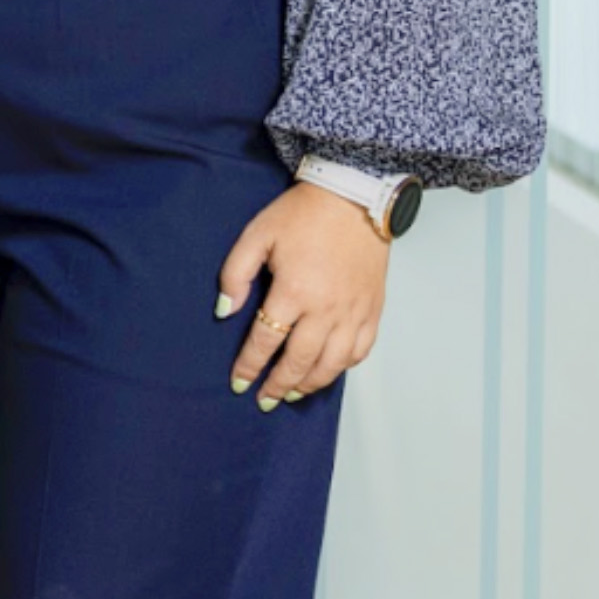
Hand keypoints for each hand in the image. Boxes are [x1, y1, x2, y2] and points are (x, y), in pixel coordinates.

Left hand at [218, 183, 389, 410]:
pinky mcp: (373, 311)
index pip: (267, 340)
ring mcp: (353, 313)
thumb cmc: (301, 215)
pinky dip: (343, 368)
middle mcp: (326, 309)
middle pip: (300, 360)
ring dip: (311, 384)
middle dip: (279, 385)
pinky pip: (360, 351)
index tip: (238, 382)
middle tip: (264, 400)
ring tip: (292, 394)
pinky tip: (328, 373)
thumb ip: (236, 275)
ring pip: (333, 364)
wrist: (353, 198)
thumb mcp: (256, 236)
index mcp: (294, 291)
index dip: (250, 364)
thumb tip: (225, 312)